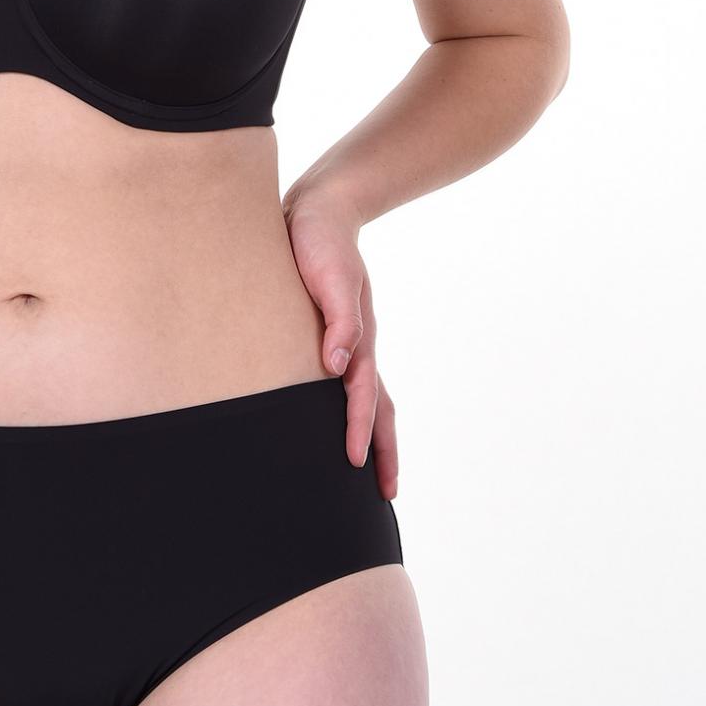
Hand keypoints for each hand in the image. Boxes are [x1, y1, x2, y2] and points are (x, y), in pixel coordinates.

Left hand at [281, 184, 398, 499]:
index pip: (362, 396)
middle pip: (379, 407)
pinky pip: (347, 381)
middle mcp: (356, 345)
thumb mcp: (330, 278)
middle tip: (386, 495)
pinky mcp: (331, 332)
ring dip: (374, 435)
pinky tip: (339, 420)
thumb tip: (335, 366)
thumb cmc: (319, 243)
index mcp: (357, 338)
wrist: (319, 211)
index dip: (359, 429)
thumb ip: (338, 320)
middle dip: (384, 450)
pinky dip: (351, 408)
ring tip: (370, 470)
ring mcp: (348, 340)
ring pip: (369, 398)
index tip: (355, 463)